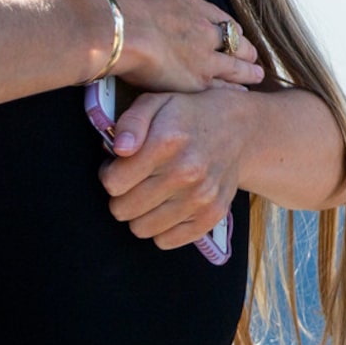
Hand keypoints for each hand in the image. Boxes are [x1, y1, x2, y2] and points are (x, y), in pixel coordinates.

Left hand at [98, 88, 245, 248]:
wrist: (236, 130)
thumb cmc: (186, 117)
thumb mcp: (154, 103)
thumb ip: (130, 122)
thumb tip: (120, 148)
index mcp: (166, 142)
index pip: (114, 182)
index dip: (109, 174)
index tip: (117, 166)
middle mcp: (186, 172)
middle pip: (123, 209)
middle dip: (120, 195)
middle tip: (133, 180)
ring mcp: (201, 197)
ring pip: (141, 228)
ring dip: (139, 213)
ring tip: (148, 191)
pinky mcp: (211, 216)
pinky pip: (166, 241)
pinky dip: (160, 227)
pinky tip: (165, 205)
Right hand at [110, 0, 261, 90]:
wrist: (120, 27)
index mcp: (193, 6)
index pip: (218, 16)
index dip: (228, 24)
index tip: (235, 30)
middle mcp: (204, 31)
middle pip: (232, 40)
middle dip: (244, 47)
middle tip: (252, 54)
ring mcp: (204, 58)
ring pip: (234, 65)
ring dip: (247, 70)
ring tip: (256, 74)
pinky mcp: (196, 82)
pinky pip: (222, 88)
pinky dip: (234, 90)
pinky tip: (241, 93)